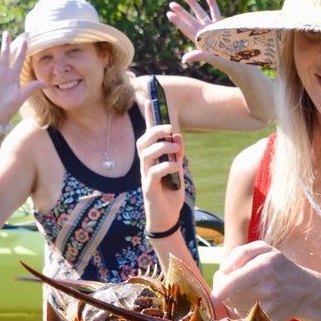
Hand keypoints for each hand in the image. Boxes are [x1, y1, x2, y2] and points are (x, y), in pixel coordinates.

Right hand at [0, 32, 45, 123]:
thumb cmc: (9, 107)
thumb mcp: (22, 97)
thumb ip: (32, 88)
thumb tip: (46, 84)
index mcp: (14, 76)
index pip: (19, 60)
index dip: (22, 50)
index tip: (25, 40)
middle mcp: (4, 73)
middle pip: (6, 55)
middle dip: (7, 44)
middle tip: (7, 32)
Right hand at [136, 101, 185, 232]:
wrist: (167, 220)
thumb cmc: (170, 194)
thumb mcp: (178, 171)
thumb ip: (177, 154)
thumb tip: (177, 136)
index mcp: (152, 160)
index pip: (148, 136)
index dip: (148, 118)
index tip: (150, 100)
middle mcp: (146, 166)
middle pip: (142, 141)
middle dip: (154, 131)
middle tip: (170, 128)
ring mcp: (145, 177)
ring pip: (146, 154)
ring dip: (162, 147)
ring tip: (175, 149)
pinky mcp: (149, 189)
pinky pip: (154, 173)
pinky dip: (167, 166)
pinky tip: (178, 167)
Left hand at [166, 0, 227, 66]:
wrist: (237, 62)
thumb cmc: (225, 62)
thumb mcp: (211, 58)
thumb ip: (198, 56)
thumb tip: (184, 59)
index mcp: (200, 41)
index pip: (187, 29)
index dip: (178, 21)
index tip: (169, 14)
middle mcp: (204, 33)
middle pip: (191, 20)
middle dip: (181, 12)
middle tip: (171, 4)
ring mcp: (212, 28)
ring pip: (201, 14)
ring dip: (194, 5)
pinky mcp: (221, 26)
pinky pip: (216, 13)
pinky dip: (213, 5)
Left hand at [211, 241, 320, 320]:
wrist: (305, 291)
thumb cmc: (279, 266)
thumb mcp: (264, 249)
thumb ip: (241, 253)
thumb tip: (224, 269)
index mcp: (265, 267)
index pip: (237, 280)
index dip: (221, 289)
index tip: (212, 298)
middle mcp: (267, 288)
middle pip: (230, 294)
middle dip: (223, 286)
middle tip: (230, 278)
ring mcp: (268, 307)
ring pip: (234, 305)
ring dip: (231, 296)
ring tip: (246, 287)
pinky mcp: (267, 320)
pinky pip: (242, 314)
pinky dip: (240, 307)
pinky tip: (252, 299)